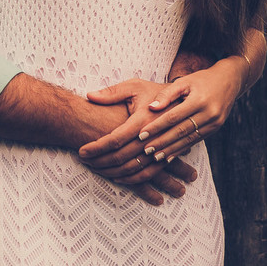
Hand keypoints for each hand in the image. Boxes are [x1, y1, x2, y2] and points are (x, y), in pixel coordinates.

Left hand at [77, 79, 198, 188]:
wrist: (184, 99)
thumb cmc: (154, 91)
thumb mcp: (134, 86)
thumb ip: (112, 93)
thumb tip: (90, 96)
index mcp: (143, 118)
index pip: (115, 139)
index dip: (97, 147)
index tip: (81, 151)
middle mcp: (153, 136)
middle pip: (123, 156)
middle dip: (101, 161)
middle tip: (84, 161)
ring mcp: (162, 148)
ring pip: (135, 168)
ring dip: (114, 172)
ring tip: (96, 169)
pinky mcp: (168, 155)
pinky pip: (149, 173)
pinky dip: (132, 179)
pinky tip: (118, 177)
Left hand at [131, 59, 247, 161]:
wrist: (229, 81)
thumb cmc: (201, 80)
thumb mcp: (184, 81)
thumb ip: (167, 94)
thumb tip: (151, 107)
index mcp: (199, 100)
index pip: (173, 116)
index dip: (157, 126)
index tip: (141, 134)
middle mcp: (209, 113)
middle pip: (181, 131)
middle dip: (162, 142)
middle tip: (145, 150)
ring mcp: (215, 123)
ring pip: (189, 139)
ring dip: (171, 149)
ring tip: (155, 157)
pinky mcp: (216, 128)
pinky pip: (196, 140)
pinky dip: (182, 149)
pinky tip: (170, 155)